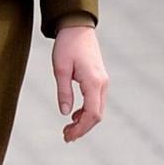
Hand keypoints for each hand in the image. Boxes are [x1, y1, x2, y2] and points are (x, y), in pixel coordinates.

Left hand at [53, 24, 107, 141]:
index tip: (67, 136)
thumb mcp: (60, 69)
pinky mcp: (99, 79)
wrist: (77, 27)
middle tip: (66, 137)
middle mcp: (102, 84)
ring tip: (67, 129)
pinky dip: (86, 111)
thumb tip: (65, 113)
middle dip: (82, 128)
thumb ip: (64, 92)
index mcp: (94, 82)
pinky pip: (96, 101)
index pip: (92, 114)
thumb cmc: (67, 45)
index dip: (81, 128)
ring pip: (97, 109)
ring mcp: (103, 82)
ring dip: (84, 121)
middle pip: (97, 115)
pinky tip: (74, 115)